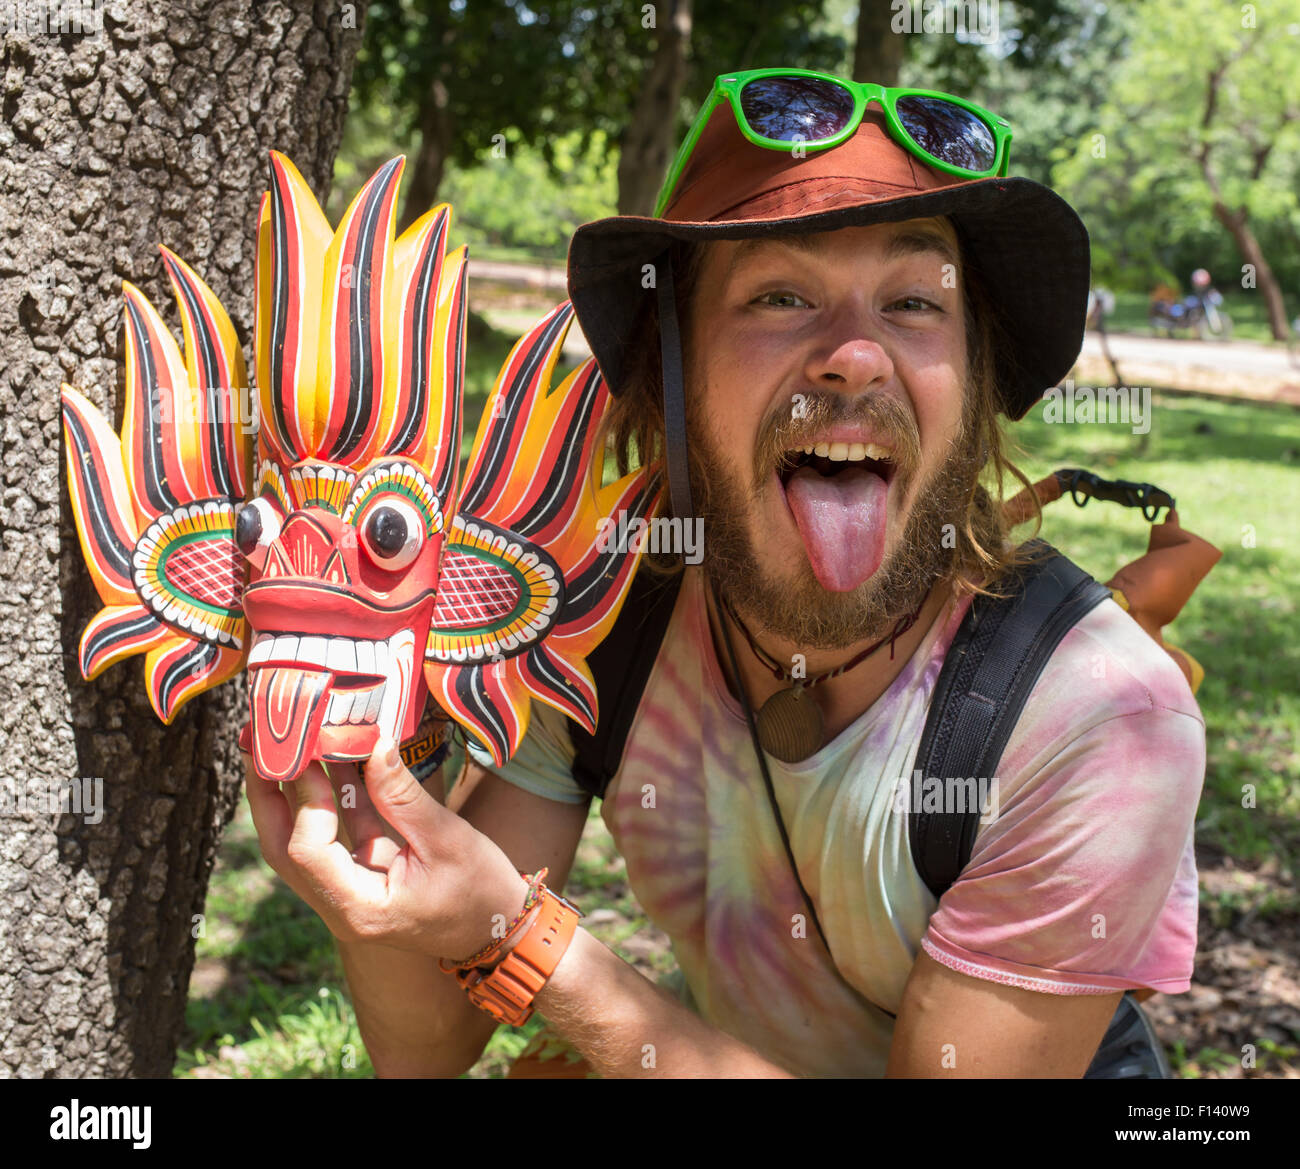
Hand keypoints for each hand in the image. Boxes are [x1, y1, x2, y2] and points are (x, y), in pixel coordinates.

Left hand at [245, 737, 529, 960]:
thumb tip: (375, 743)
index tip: (313, 751)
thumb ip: (403, 796)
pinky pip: (337, 835)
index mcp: (359, 909)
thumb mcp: (447, 840)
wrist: (501, 928)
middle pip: (284, 849)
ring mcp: (349, 893)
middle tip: (259, 741)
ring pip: (303, 842)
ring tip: (282, 743)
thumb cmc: (481, 892)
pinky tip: (334, 759)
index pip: (308, 851)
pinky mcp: (365, 876)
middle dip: (268, 794)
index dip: (306, 799)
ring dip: (293, 794)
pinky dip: (333, 799)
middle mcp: (342, 906)